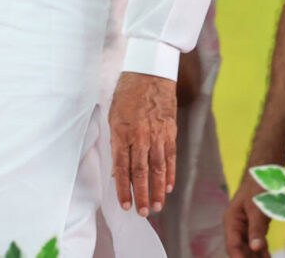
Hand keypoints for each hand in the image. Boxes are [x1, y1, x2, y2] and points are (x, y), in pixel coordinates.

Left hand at [109, 71, 176, 216]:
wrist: (149, 71)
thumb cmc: (127, 92)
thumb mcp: (114, 115)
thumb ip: (116, 143)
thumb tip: (117, 170)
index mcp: (121, 131)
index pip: (122, 167)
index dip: (123, 188)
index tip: (125, 204)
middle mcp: (140, 136)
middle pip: (141, 172)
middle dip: (142, 195)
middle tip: (143, 213)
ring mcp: (157, 134)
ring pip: (158, 168)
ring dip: (157, 190)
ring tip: (157, 206)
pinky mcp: (170, 131)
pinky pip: (170, 157)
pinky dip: (170, 174)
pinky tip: (168, 186)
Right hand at [224, 171, 270, 257]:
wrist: (264, 177)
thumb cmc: (257, 189)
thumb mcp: (256, 209)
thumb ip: (256, 229)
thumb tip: (255, 248)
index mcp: (231, 222)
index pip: (232, 246)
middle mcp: (236, 228)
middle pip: (240, 251)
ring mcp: (246, 229)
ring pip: (249, 251)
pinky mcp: (255, 229)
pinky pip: (257, 246)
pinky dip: (263, 254)